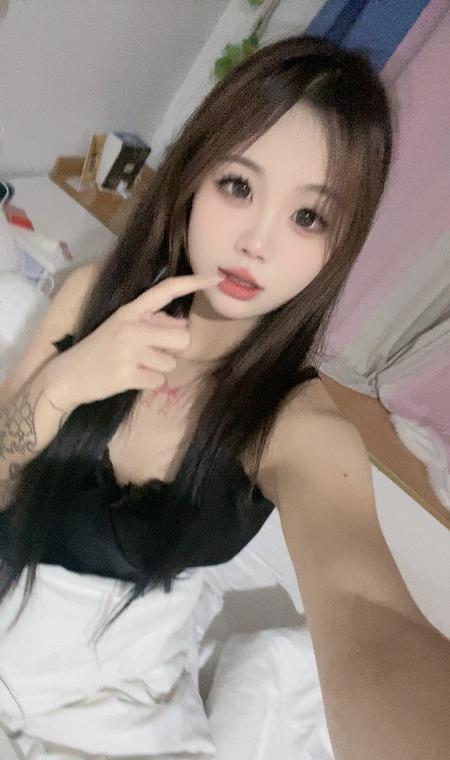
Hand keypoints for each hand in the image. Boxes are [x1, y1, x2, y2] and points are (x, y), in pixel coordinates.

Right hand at [43, 274, 221, 411]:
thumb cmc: (101, 350)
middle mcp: (131, 326)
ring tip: (134, 366)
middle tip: (151, 353)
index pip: (166, 290)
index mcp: (130, 311)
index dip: (194, 282)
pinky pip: (159, 381)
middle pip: (182, 337)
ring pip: (171, 363)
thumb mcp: (123, 328)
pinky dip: (148, 384)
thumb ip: (153, 324)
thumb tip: (183, 325)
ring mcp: (129, 351)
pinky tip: (129, 378)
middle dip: (173, 349)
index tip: (217, 278)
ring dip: (158, 368)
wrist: (67, 375)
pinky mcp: (127, 375)